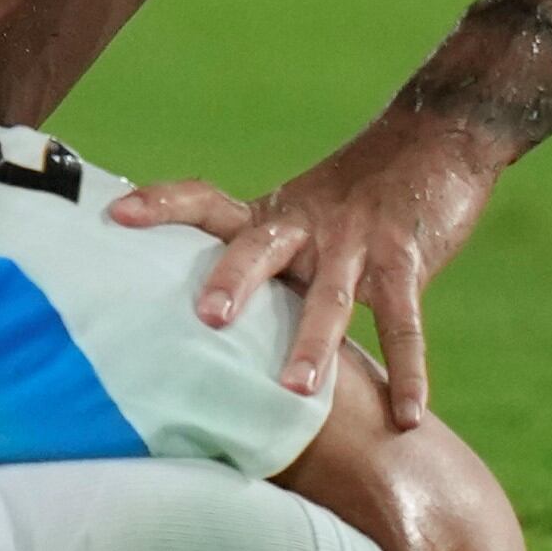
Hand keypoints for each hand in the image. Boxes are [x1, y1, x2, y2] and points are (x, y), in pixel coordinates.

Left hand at [112, 109, 501, 428]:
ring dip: (314, 344)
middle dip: (234, 280)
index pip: (205, 200)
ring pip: (331, 296)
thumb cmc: (357, 191)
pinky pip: (405, 321)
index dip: (160, 204)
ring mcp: (358, 239)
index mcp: (273, 214)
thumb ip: (259, 258)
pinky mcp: (407, 257)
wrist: (439, 136)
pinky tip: (406, 415)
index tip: (112, 215)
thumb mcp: (300, 214)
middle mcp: (307, 223)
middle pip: (260, 247)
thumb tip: (197, 325)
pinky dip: (408, 371)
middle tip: (207, 318)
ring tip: (294, 392)